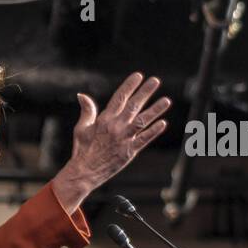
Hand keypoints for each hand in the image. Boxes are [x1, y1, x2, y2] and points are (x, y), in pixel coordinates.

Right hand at [51, 73, 170, 212]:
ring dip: (155, 110)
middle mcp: (116, 127)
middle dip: (145, 92)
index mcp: (104, 119)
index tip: (138, 76)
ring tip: (166, 100)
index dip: (129, 86)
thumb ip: (87, 111)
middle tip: (156, 81)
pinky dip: (154, 131)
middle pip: (133, 105)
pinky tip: (163, 123)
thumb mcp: (81, 128)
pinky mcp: (129, 152)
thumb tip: (82, 95)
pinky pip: (144, 139)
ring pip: (142, 120)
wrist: (84, 172)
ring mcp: (124, 139)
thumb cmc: (82, 150)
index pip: (119, 98)